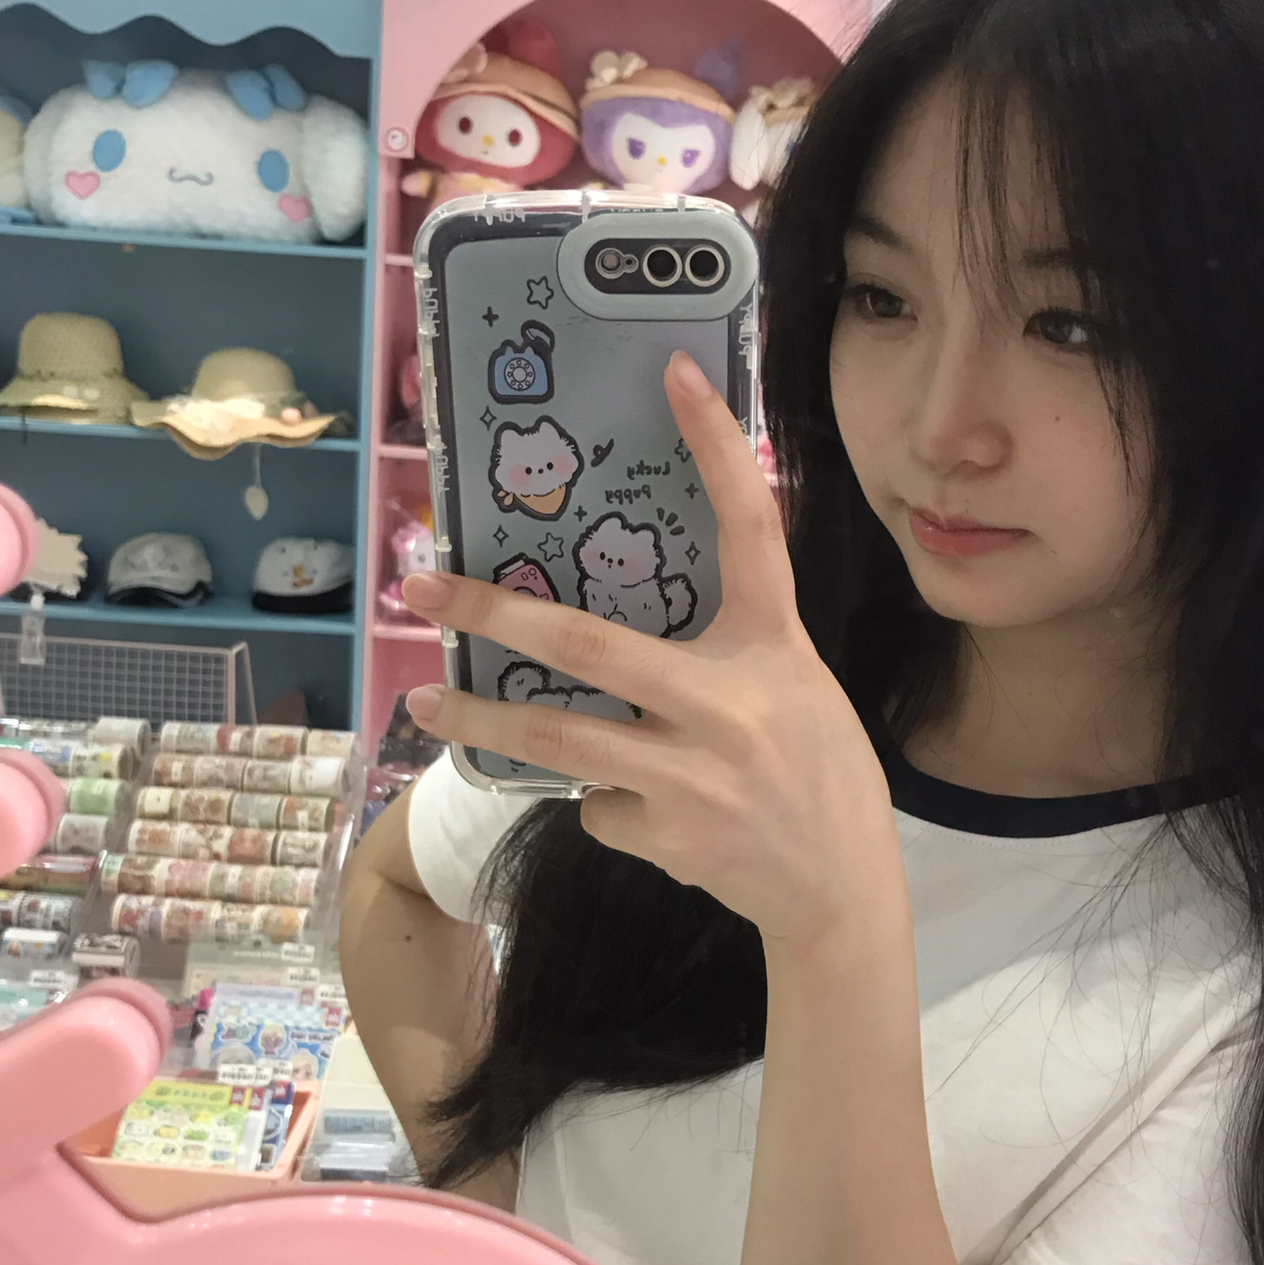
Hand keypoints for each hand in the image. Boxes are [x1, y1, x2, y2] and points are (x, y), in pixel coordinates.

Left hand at [400, 351, 903, 944]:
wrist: (840, 892)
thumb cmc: (819, 774)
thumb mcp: (794, 687)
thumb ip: (728, 651)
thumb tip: (621, 627)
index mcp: (774, 645)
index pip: (749, 526)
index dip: (715, 446)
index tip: (676, 372)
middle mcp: (731, 701)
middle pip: (591, 643)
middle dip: (496, 612)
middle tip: (423, 584)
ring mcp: (694, 773)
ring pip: (560, 735)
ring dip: (482, 718)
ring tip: (425, 701)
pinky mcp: (667, 832)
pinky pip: (596, 802)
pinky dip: (599, 798)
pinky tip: (638, 808)